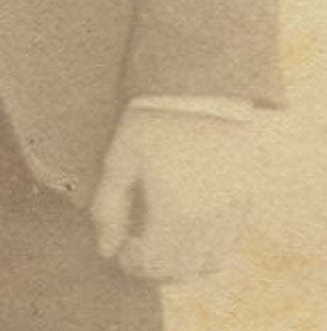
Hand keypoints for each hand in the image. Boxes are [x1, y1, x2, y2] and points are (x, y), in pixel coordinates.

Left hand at [90, 105, 258, 281]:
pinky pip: (231, 240)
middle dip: (158, 268)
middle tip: (140, 248)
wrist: (199, 84)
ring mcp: (233, 210)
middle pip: (184, 270)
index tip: (122, 251)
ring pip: (212, 262)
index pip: (155, 266)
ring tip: (166, 239)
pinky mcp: (247, 196)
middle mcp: (210, 220)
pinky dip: (210, 245)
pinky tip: (191, 223)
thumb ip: (110, 207)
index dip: (134, 265)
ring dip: (187, 262)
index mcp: (175, 212)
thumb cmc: (152, 118)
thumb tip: (106, 248)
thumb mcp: (121, 157)